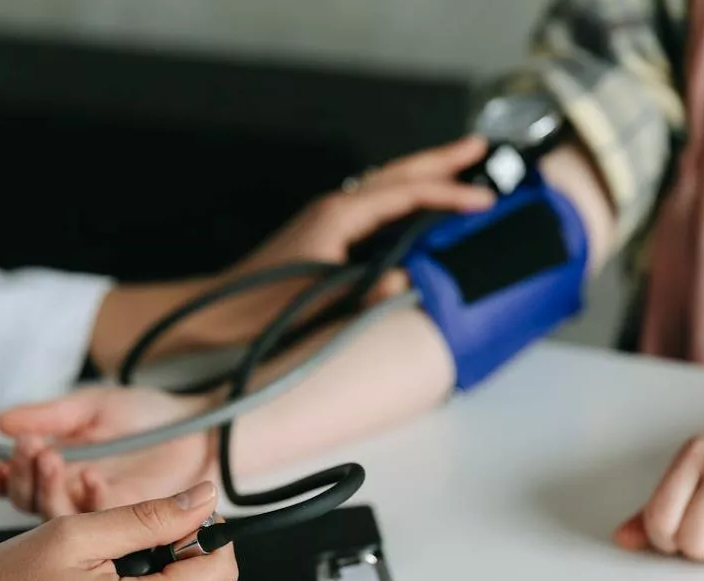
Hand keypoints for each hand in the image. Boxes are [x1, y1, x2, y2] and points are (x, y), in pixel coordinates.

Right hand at [0, 386, 217, 516]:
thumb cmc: (151, 417)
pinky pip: (100, 523)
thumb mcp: (93, 406)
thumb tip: (1, 422)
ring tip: (50, 456)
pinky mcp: (127, 529)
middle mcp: (75, 500)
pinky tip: (90, 476)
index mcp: (60, 473)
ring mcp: (99, 519)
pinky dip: (91, 498)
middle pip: (30, 503)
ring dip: (49, 487)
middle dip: (21, 475)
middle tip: (29, 448)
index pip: (15, 482)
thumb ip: (51, 415)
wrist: (200, 427)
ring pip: (58, 517)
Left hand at [231, 135, 494, 301]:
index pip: (407, 195)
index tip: (485, 201)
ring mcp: (328, 218)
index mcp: (338, 216)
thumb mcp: (318, 302)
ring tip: (456, 167)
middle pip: (398, 174)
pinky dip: (403, 197)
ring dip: (423, 174)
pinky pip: (375, 204)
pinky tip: (414, 207)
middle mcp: (335, 208)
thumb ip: (365, 292)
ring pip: (387, 185)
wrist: (218, 311)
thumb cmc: (259, 308)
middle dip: (441, 160)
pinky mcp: (324, 234)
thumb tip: (406, 282)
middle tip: (478, 146)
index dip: (450, 196)